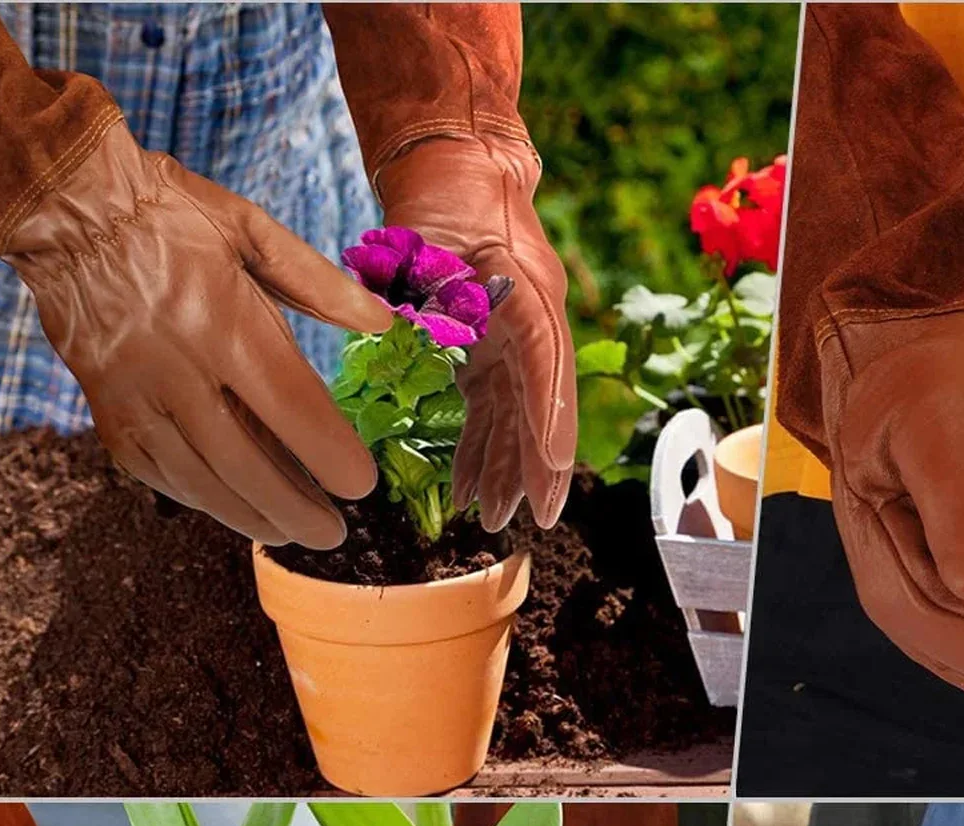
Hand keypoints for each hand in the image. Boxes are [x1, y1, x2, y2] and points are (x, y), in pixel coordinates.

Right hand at [1, 121, 390, 547]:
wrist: (61, 210)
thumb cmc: (166, 216)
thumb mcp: (249, 228)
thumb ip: (319, 283)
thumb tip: (382, 324)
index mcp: (223, 323)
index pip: (291, 409)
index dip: (331, 456)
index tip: (362, 485)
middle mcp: (178, 370)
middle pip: (247, 464)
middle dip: (297, 509)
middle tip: (334, 534)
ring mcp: (136, 399)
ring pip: (201, 482)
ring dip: (253, 517)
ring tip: (293, 533)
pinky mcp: (109, 416)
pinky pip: (160, 476)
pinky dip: (203, 500)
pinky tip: (237, 509)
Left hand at [379, 135, 576, 531]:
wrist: (454, 167)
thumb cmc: (445, 196)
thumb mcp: (429, 239)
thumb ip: (425, 293)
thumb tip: (411, 347)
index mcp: (531, 297)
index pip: (546, 368)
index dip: (549, 423)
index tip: (552, 470)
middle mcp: (534, 327)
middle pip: (542, 408)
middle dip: (538, 468)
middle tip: (538, 518)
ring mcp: (514, 343)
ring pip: (516, 419)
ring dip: (505, 470)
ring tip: (491, 518)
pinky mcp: (490, 352)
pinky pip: (490, 411)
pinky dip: (478, 449)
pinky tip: (464, 488)